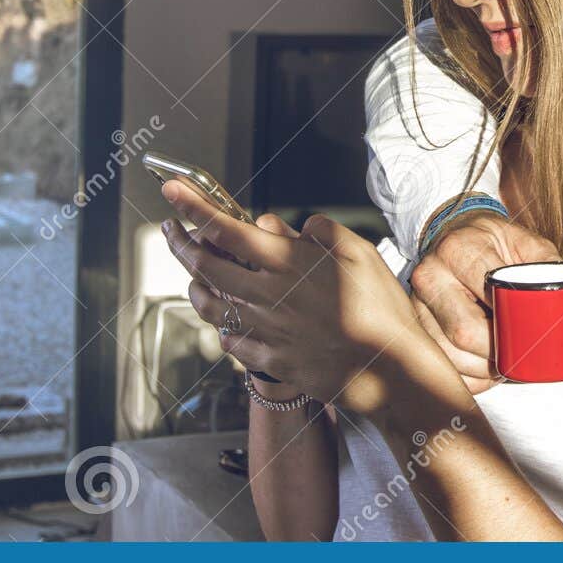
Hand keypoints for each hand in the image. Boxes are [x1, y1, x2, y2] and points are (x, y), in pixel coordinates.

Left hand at [159, 181, 447, 415]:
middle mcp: (267, 296)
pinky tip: (227, 324)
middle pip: (205, 267)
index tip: (172, 191)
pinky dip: (224, 327)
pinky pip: (233, 342)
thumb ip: (324, 232)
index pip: (225, 229)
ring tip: (193, 276)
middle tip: (171, 229)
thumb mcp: (362, 254)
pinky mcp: (271, 361)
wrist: (391, 372)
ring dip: (196, 286)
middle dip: (181, 243)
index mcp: (287, 264)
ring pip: (212, 306)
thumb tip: (295, 227)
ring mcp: (265, 332)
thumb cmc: (382, 309)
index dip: (193, 207)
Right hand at [408, 212, 560, 392]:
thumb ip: (546, 262)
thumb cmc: (491, 241)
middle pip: (463, 332)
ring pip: (449, 354)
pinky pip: (441, 364)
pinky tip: (486, 371)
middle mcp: (431, 275)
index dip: (510, 323)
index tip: (529, 333)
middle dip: (497, 352)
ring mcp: (417, 302)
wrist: (455, 233)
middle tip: (520, 353)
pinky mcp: (415, 324)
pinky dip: (467, 377)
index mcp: (458, 249)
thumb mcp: (523, 240)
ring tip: (505, 363)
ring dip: (482, 370)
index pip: (486, 296)